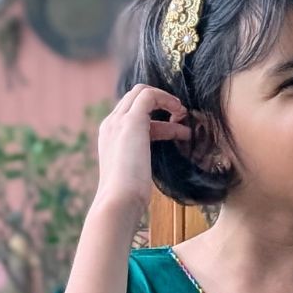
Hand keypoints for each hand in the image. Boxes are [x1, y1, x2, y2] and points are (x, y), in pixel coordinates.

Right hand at [94, 83, 190, 215]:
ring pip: (141, 92)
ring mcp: (118, 121)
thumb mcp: (134, 174)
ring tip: (184, 116)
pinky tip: (179, 112)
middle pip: (134, 99)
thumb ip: (139, 161)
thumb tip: (148, 162)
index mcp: (109, 137)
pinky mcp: (131, 121)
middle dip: (160, 104)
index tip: (172, 128)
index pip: (129, 113)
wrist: (119, 200)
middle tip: (180, 118)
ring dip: (166, 100)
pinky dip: (166, 99)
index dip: (153, 116)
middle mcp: (110, 124)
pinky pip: (149, 95)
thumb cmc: (128, 196)